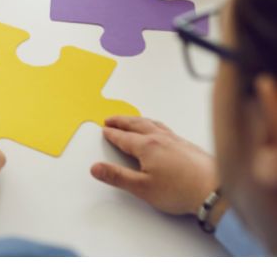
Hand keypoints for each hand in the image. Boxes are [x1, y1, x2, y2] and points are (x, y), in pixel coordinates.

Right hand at [90, 117, 218, 215]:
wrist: (215, 191)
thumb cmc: (181, 190)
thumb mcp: (142, 188)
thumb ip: (117, 176)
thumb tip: (96, 168)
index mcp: (146, 146)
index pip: (123, 137)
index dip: (111, 134)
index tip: (104, 130)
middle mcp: (160, 139)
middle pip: (136, 125)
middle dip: (121, 121)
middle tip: (111, 119)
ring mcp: (176, 140)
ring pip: (152, 123)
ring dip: (137, 120)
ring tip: (131, 119)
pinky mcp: (187, 145)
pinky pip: (165, 128)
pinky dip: (154, 124)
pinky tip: (158, 129)